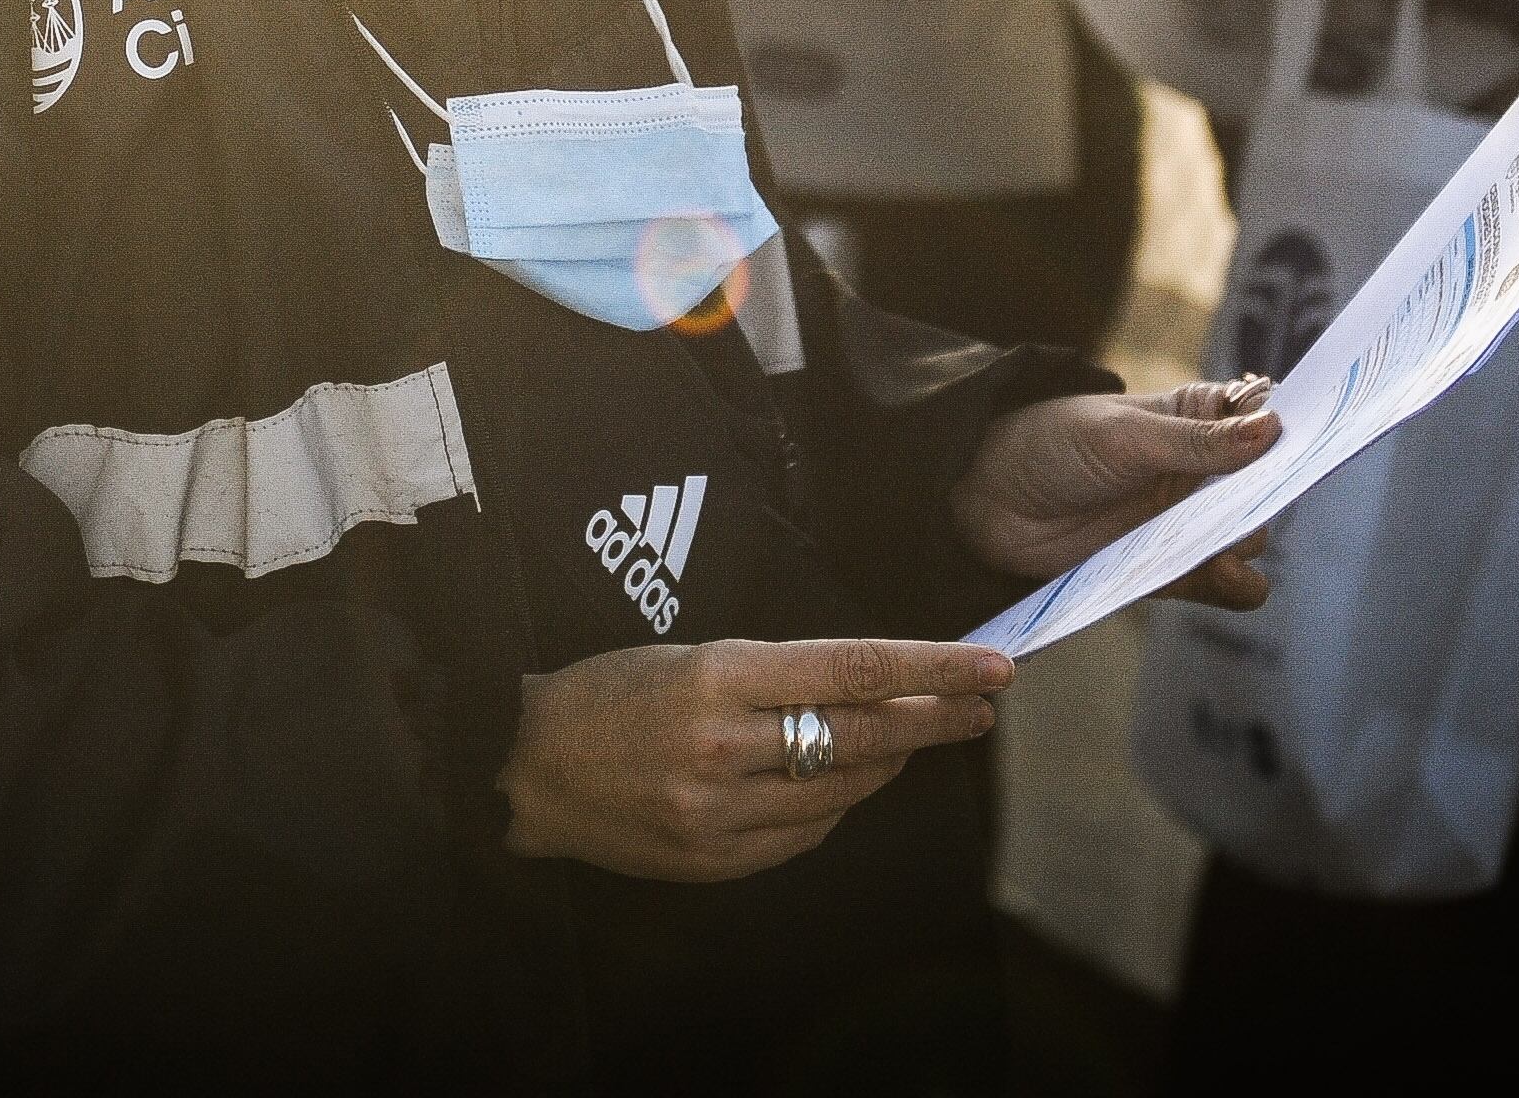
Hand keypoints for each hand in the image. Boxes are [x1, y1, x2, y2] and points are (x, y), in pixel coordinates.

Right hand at [499, 636, 1009, 881]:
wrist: (528, 768)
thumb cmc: (610, 695)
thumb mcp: (693, 658)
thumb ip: (779, 677)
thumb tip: (877, 690)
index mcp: (718, 676)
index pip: (855, 668)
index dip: (933, 668)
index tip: (990, 666)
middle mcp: (724, 745)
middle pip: (865, 734)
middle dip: (936, 718)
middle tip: (983, 705)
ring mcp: (720, 812)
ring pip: (843, 790)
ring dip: (889, 763)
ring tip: (909, 739)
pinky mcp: (714, 860)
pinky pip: (805, 834)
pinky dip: (832, 805)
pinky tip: (837, 783)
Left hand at [949, 381, 1282, 601]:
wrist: (982, 495)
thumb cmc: (1050, 443)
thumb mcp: (1124, 435)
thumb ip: (1196, 442)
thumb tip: (1273, 429)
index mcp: (1198, 418)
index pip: (1264, 423)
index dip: (1292, 433)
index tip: (1312, 445)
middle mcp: (1200, 471)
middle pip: (1262, 491)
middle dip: (1266, 498)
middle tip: (1250, 504)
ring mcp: (1183, 522)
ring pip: (1245, 541)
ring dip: (1246, 545)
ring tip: (1228, 546)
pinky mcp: (1163, 570)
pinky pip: (1215, 585)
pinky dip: (1227, 585)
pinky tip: (1221, 576)